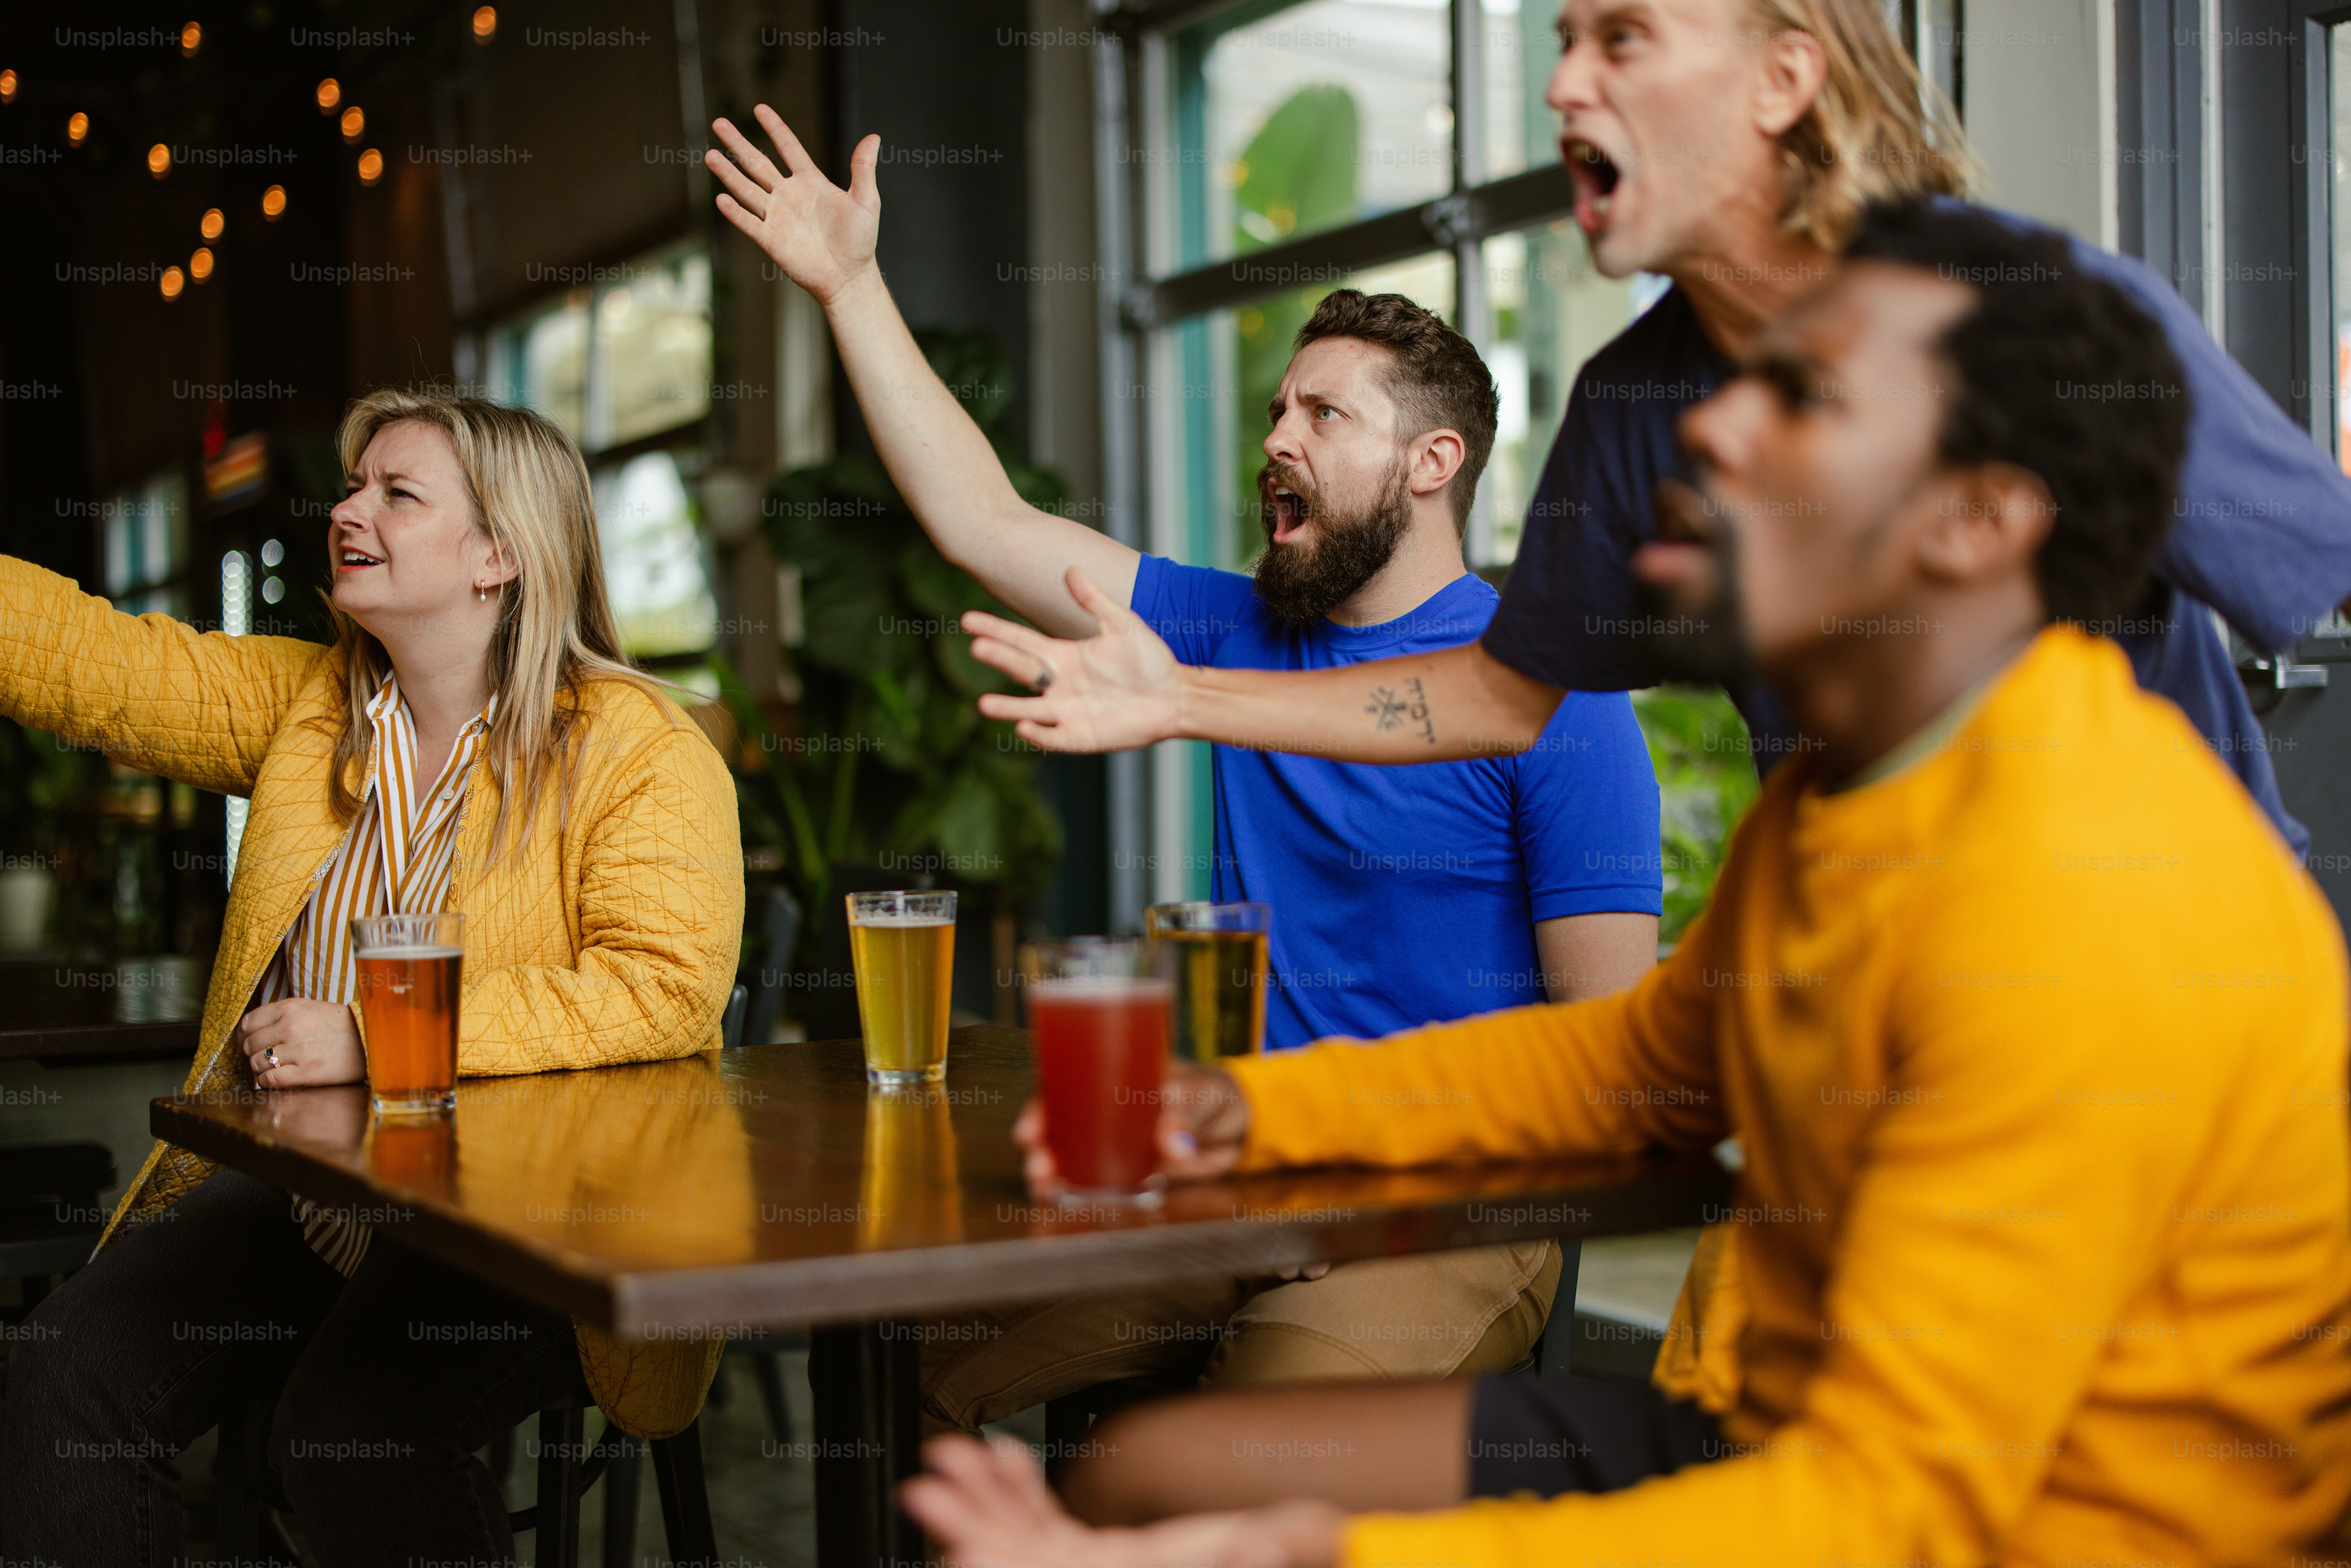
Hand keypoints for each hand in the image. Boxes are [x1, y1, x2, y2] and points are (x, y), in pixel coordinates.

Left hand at [238, 999, 365, 1088]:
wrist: (371, 1040)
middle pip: (249, 1045)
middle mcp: (291, 1027)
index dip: (245, 1036)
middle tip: (265, 1057)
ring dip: (260, 1069)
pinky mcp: (306, 1072)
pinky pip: (269, 1079)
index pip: (248, 1024)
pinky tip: (276, 1080)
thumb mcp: (309, 1008)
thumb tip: (251, 1033)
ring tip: (273, 1068)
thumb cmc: (339, 1026)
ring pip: (256, 1063)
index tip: (251, 1042)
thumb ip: (281, 1016)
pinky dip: (267, 1082)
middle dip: (253, 1053)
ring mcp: (298, 1050)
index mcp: (290, 1008)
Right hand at [705, 105, 879, 307]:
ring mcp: (777, 216)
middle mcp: (789, 195)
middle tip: (718, 123)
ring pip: (747, 189)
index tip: (759, 109)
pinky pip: (748, 222)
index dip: (775, 128)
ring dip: (728, 174)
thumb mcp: (866, 201)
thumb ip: (863, 169)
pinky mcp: (771, 239)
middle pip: (758, 163)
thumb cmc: (859, 240)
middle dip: (738, 143)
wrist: (850, 276)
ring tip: (709, 155)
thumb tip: (874, 138)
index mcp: (810, 181)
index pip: (789, 148)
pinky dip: (734, 212)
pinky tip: (720, 198)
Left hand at [900, 1434, 1342, 1567]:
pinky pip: (1039, 1522)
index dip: (1004, 1561)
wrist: (1262, 1565)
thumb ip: (1248, 1555)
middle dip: (970, 1524)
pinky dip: (1015, 1488)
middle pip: (1017, 1560)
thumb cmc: (1255, 1563)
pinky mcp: (1086, 1553)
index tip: (964, 1555)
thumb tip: (1263, 1546)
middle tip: (925, 1489)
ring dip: (982, 1496)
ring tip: (951, 1454)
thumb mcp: (1264, 1553)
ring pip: (1019, 1537)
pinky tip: (1001, 1455)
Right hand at [965, 568, 1183, 753]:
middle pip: (1022, 669)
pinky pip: (1054, 736)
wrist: (1175, 695)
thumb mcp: (1122, 624)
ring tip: (983, 705)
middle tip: (977, 647)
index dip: (995, 630)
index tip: (967, 619)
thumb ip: (1094, 600)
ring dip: (1007, 707)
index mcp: (1063, 655)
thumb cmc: (1149, 660)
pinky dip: (1039, 734)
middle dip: (999, 658)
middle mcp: (1059, 683)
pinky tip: (1024, 729)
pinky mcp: (1081, 735)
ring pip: (1029, 709)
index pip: (1021, 640)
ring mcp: (1068, 711)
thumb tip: (1070, 569)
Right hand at [1013, 1059, 1251, 1201]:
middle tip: (1038, 1167)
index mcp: (1117, 1077)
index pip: (1067, 1086)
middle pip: (1061, 1126)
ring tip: (1044, 1189)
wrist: (1240, 1126)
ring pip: (1073, 1158)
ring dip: (1054, 1175)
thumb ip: (1187, 1115)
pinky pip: (1099, 1184)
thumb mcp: (1204, 1094)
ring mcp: (1117, 1143)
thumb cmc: (1215, 1092)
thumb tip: (1172, 1146)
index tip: (1031, 1128)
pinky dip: (1081, 1195)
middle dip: (1042, 1147)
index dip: (1042, 1106)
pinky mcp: (1131, 1173)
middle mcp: (1108, 1110)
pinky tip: (1065, 1204)